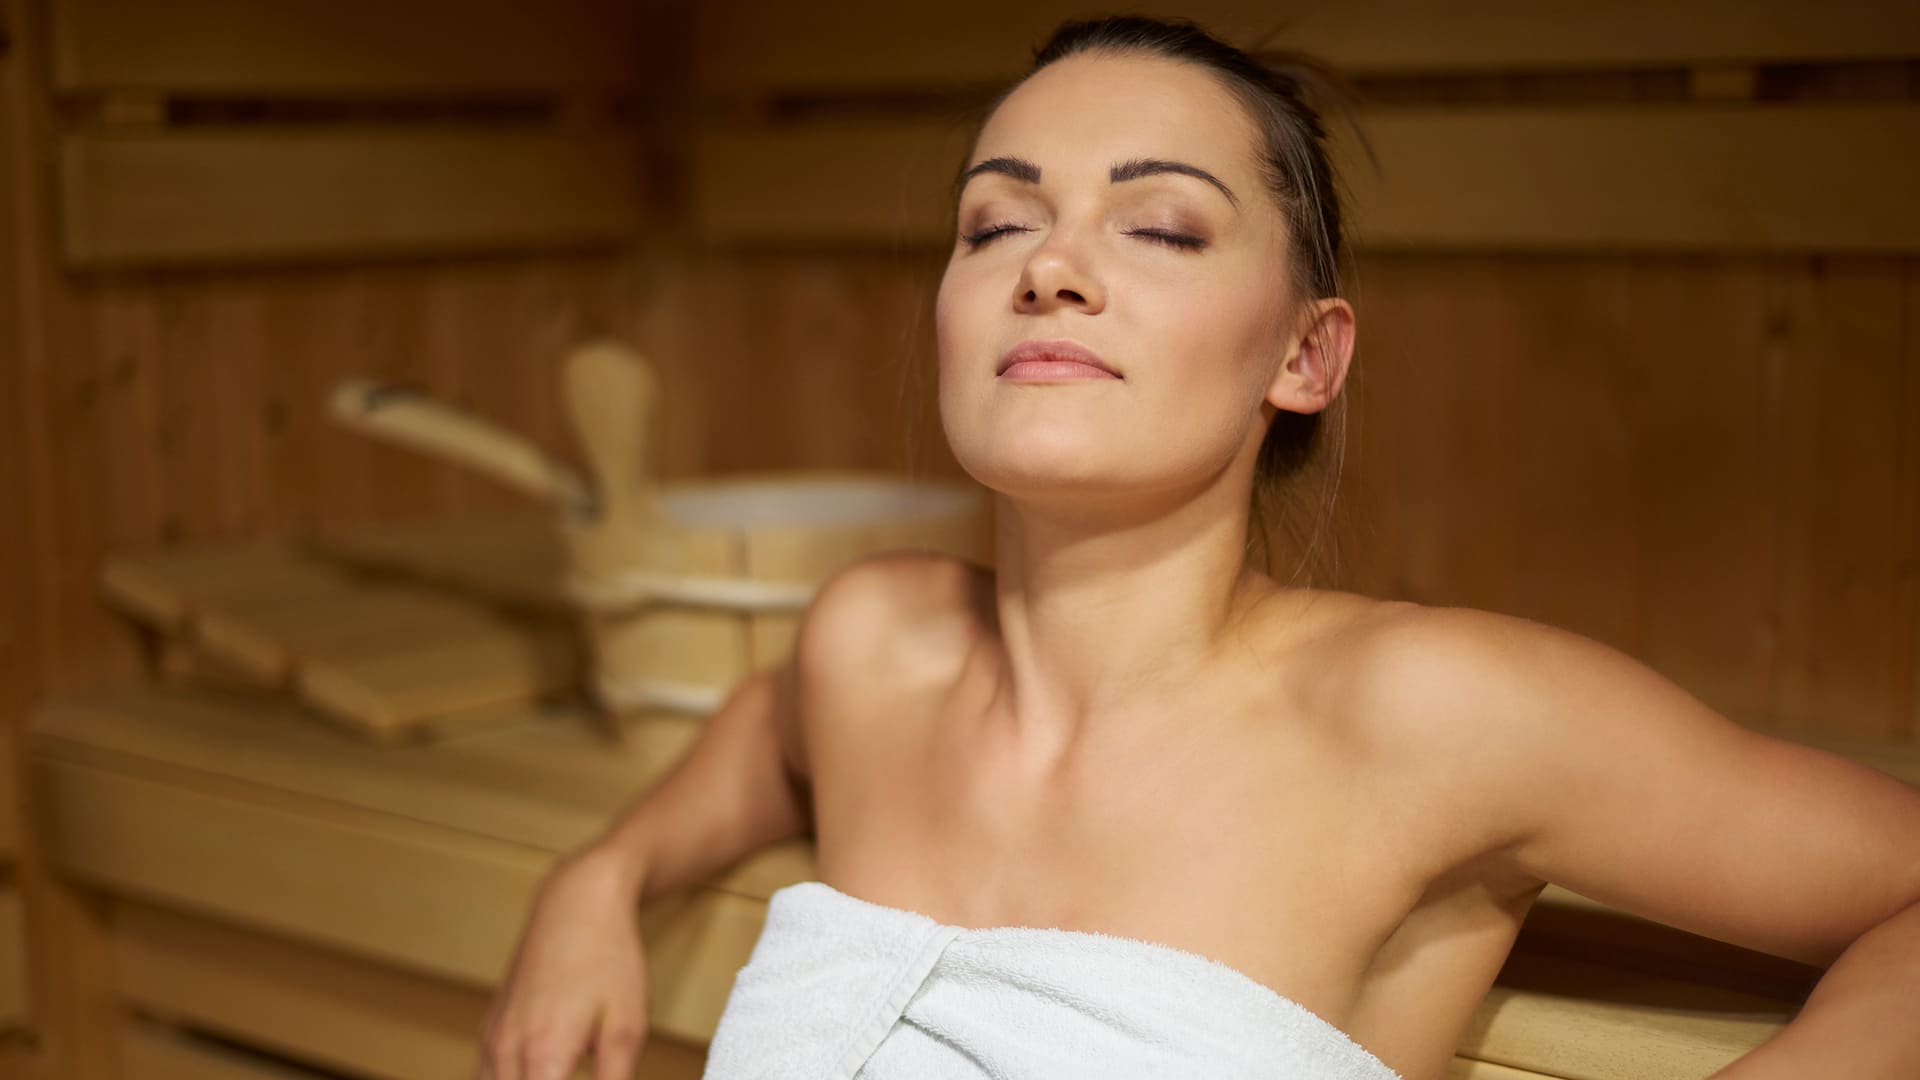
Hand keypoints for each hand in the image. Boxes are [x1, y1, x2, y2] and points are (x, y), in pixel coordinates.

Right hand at [478, 848, 650, 1079]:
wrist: (576, 903)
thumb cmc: (607, 959)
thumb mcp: (625, 1028)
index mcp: (542, 1058)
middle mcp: (505, 1054)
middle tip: (577, 1079)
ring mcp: (492, 1040)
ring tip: (562, 1076)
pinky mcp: (490, 1029)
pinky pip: (486, 1079)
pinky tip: (537, 1075)